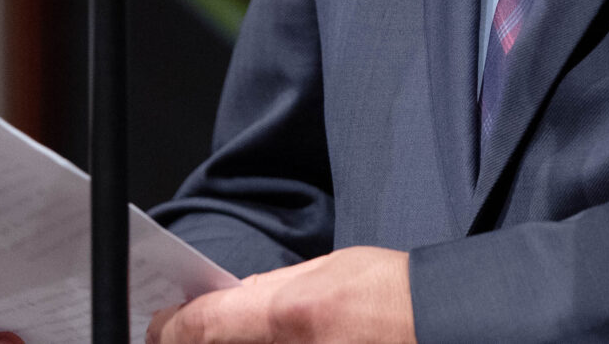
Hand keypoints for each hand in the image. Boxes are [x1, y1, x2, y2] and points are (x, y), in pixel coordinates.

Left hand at [147, 247, 413, 343]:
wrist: (447, 328)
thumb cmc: (397, 296)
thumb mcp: (330, 271)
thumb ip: (274, 289)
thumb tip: (234, 300)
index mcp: (289, 316)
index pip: (202, 328)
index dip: (171, 329)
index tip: (161, 328)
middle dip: (198, 342)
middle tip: (185, 335)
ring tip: (258, 333)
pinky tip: (283, 340)